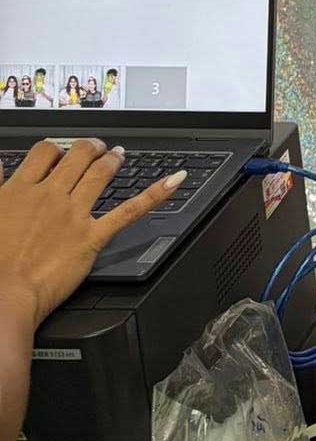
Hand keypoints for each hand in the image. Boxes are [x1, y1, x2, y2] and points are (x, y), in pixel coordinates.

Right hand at [0, 140, 182, 327]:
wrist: (2, 294)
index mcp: (21, 189)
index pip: (45, 152)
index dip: (56, 147)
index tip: (61, 150)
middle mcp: (50, 196)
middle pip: (77, 156)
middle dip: (90, 147)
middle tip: (97, 146)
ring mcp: (74, 215)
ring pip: (100, 173)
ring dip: (112, 159)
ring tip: (118, 155)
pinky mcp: (91, 237)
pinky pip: (128, 210)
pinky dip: (155, 193)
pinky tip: (173, 180)